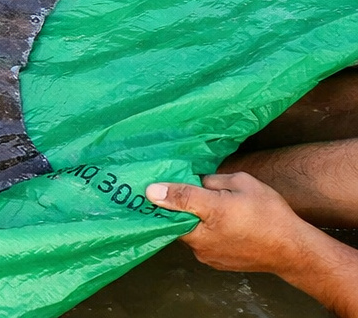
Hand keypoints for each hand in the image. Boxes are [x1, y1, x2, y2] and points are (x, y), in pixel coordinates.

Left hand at [147, 172, 322, 272]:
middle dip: (175, 206)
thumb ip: (212, 181)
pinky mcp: (213, 263)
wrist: (293, 250)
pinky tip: (213, 224)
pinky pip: (197, 243)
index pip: (175, 200)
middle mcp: (202, 240)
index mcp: (211, 214)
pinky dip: (200, 232)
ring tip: (202, 208)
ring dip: (189, 220)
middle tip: (177, 192)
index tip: (148, 185)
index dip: (161, 190)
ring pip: (186, 232)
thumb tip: (191, 179)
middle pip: (175, 219)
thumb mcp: (243, 184)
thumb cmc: (270, 214)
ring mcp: (206, 255)